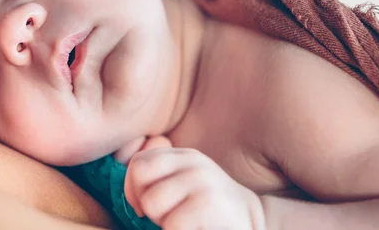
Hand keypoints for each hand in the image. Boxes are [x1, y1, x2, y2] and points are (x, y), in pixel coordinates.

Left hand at [124, 145, 264, 228]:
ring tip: (182, 223)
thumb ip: (160, 178)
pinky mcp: (207, 203)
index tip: (145, 209)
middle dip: (144, 202)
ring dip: (162, 221)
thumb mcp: (185, 187)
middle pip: (141, 176)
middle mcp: (193, 162)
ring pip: (152, 202)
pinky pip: (170, 223)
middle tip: (163, 217)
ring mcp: (201, 180)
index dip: (132, 189)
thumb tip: (125, 171)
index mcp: (185, 156)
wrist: (253, 225)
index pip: (139, 163)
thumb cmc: (210, 213)